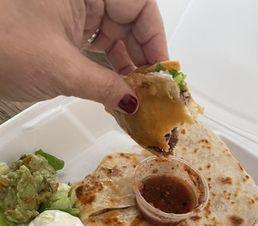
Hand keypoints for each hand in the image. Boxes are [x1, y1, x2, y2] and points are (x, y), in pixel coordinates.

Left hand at [0, 0, 167, 112]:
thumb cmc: (5, 47)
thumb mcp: (63, 70)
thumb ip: (106, 87)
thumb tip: (134, 103)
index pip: (140, 5)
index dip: (155, 39)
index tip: (161, 72)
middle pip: (129, 19)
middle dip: (141, 56)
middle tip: (150, 90)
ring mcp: (72, 7)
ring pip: (113, 32)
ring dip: (125, 64)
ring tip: (133, 94)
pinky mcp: (62, 24)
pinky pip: (95, 41)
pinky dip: (106, 64)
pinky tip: (114, 86)